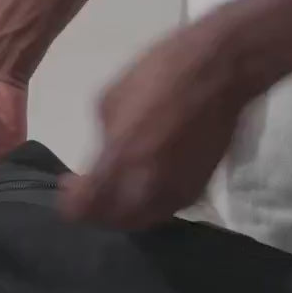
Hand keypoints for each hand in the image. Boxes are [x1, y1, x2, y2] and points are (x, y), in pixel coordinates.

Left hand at [59, 15, 253, 228]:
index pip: (85, 206)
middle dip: (96, 212)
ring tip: (117, 194)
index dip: (72, 203)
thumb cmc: (161, 72)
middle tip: (91, 195)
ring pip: (142, 221)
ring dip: (124, 213)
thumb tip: (101, 156)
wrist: (221, 71)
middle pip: (112, 221)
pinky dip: (150, 205)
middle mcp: (146, 184)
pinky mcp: (197, 189)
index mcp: (119, 158)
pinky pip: (166, 210)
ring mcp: (174, 191)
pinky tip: (146, 188)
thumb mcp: (111, 96)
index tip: (70, 188)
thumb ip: (101, 137)